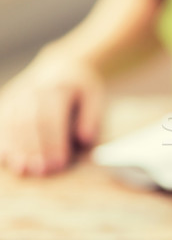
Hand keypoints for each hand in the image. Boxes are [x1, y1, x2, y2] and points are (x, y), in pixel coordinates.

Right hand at [0, 52, 103, 175]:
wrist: (61, 67)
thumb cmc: (80, 89)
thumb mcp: (94, 97)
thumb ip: (91, 118)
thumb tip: (85, 139)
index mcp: (57, 88)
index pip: (53, 118)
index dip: (54, 143)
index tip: (59, 164)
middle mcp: (33, 91)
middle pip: (30, 123)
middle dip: (35, 149)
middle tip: (41, 172)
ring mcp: (17, 96)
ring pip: (12, 123)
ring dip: (16, 148)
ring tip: (23, 170)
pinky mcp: (8, 103)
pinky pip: (2, 123)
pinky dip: (3, 141)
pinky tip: (5, 158)